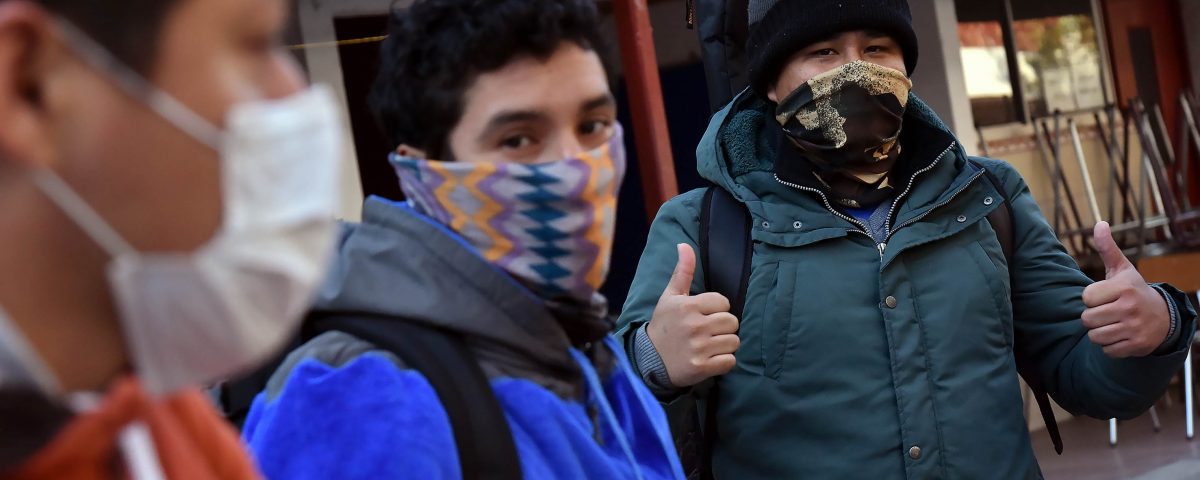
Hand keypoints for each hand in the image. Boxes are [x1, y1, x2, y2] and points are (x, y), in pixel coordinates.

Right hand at [645, 244, 739, 386]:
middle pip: (732, 322)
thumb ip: (682, 271)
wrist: (649, 360)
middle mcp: (694, 326)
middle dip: (723, 327)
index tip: (703, 315)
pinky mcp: (702, 368)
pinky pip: (730, 361)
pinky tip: (709, 358)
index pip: (724, 302)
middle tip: (707, 331)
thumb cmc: (664, 324)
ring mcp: (699, 348)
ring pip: (734, 341)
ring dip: (725, 344)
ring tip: (709, 345)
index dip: (716, 309)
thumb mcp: (670, 296)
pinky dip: (724, 361)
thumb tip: (684, 245)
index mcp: (688, 306)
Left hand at [1082, 222, 1170, 357]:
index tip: (1103, 296)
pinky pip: (1107, 350)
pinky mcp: (1137, 346)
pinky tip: (1120, 335)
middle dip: (1093, 317)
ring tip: (1112, 323)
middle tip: (1107, 312)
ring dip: (1099, 332)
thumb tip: (1100, 223)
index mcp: (1123, 288)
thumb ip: (1108, 248)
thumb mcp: (1122, 269)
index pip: (1086, 298)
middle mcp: (1130, 308)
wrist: (1164, 317)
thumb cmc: (1133, 291)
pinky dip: (1110, 345)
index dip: (1091, 298)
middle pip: (1087, 319)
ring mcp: (1134, 328)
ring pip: (1094, 336)